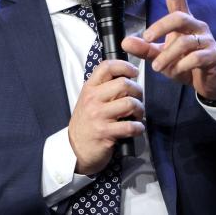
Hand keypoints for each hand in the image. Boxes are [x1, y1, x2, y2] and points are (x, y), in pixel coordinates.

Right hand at [68, 60, 144, 174]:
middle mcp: (93, 99)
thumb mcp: (89, 100)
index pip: (107, 67)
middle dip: (137, 91)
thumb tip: (127, 78)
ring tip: (138, 115)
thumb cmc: (87, 123)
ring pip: (129, 103)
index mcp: (90, 88)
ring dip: (140, 109)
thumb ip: (104, 88)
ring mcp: (98, 116)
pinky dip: (138, 127)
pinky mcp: (105, 132)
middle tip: (138, 99)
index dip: (124, 66)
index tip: (134, 72)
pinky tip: (137, 128)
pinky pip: (130, 126)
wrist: (75, 149)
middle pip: (123, 84)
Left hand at [122, 0, 215, 99]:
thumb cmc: (184, 64)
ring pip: (185, 42)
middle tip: (146, 39)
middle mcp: (196, 26)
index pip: (177, 0)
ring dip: (167, 55)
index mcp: (184, 22)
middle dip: (161, 27)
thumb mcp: (161, 56)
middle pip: (179, 17)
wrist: (208, 82)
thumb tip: (125, 42)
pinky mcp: (213, 55)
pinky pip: (196, 58)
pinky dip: (182, 65)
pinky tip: (176, 71)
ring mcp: (206, 40)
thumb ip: (144, 49)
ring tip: (156, 67)